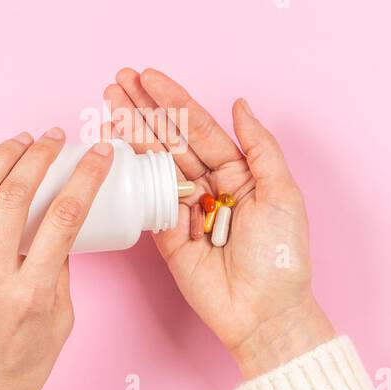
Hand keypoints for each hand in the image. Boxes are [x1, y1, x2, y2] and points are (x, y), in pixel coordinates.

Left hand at [0, 130, 113, 389]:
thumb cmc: (16, 374)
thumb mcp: (60, 327)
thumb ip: (60, 274)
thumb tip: (61, 230)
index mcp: (31, 294)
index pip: (64, 218)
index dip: (86, 176)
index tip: (101, 153)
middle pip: (15, 196)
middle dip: (39, 156)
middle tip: (55, 137)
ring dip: (0, 158)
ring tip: (20, 140)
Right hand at [104, 69, 334, 378]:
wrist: (264, 313)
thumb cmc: (281, 257)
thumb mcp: (282, 193)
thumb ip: (259, 146)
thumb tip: (240, 104)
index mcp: (239, 173)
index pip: (200, 128)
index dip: (174, 100)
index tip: (148, 76)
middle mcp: (209, 186)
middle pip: (171, 138)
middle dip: (144, 108)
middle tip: (117, 80)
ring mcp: (184, 208)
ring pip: (154, 161)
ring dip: (131, 130)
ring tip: (108, 101)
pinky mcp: (164, 234)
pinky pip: (145, 197)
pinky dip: (129, 170)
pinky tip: (113, 144)